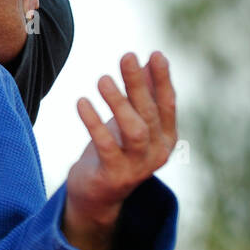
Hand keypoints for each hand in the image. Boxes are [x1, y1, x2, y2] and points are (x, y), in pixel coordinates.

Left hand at [62, 52, 176, 249]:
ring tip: (102, 79)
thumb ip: (143, 95)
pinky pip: (104, 145)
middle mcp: (157, 153)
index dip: (163, 80)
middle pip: (148, 113)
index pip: (168, 104)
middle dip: (138, 83)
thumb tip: (151, 60)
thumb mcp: (130, 122)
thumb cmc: (115, 151)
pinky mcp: (113, 175)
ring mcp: (137, 167)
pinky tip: (81, 102)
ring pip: (134, 130)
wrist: (97, 195)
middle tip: (126, 57)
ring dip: (119, 103)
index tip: (156, 54)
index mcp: (166, 138)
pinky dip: (93, 122)